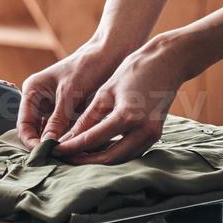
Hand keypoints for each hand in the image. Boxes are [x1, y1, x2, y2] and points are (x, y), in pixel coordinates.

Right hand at [17, 41, 127, 149]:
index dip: (32, 142)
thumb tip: (48, 145)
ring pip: (50, 135)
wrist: (109, 54)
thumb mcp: (71, 94)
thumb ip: (57, 120)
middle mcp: (39, 101)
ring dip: (58, 146)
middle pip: (35, 132)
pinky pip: (64, 132)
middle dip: (45, 146)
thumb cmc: (88, 66)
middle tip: (57, 160)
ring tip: (68, 158)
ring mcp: (53, 108)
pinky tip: (77, 150)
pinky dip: (69, 141)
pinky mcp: (68, 113)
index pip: (24, 125)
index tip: (45, 154)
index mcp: (32, 91)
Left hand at [55, 30, 205, 164]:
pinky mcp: (155, 136)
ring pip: (121, 159)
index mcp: (127, 116)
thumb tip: (68, 139)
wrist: (168, 62)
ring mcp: (152, 135)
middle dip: (85, 160)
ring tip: (78, 155)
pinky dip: (114, 154)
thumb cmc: (134, 71)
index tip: (54, 150)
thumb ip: (88, 118)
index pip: (93, 139)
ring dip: (99, 160)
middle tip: (65, 157)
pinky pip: (131, 152)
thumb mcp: (106, 92)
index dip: (72, 147)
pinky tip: (98, 150)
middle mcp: (143, 131)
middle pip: (109, 158)